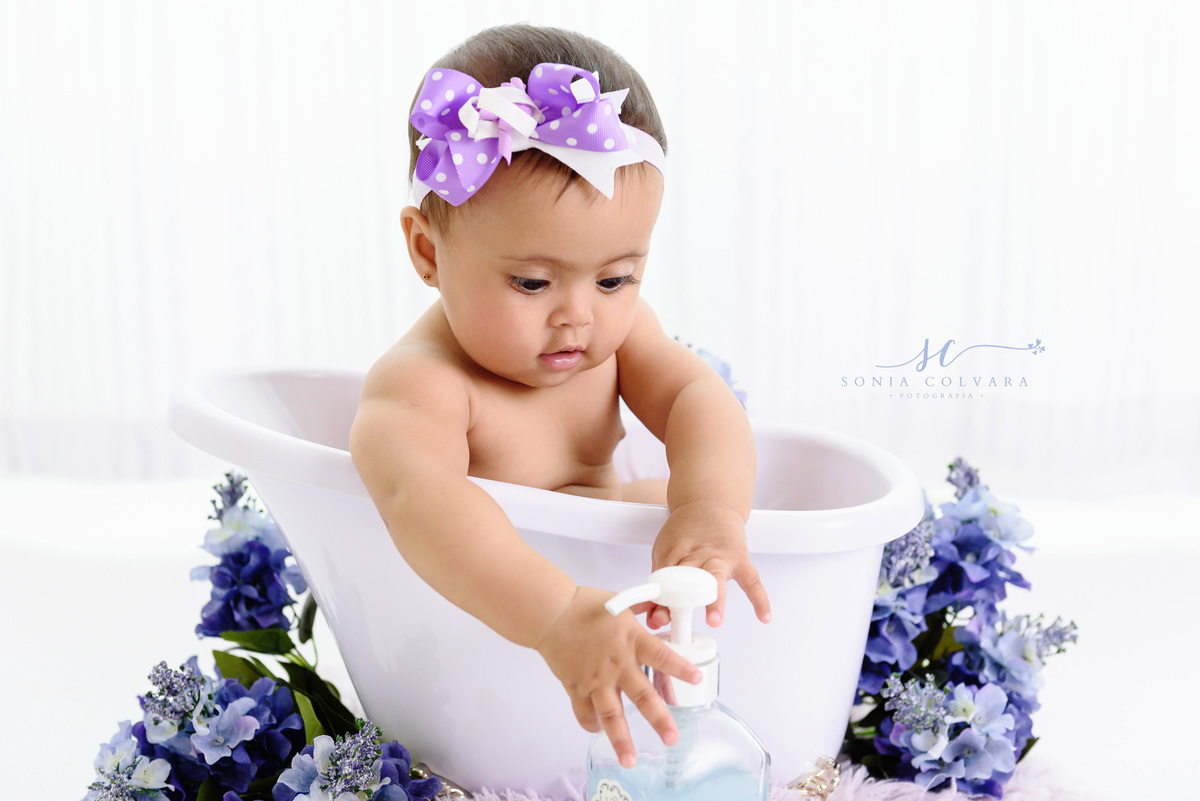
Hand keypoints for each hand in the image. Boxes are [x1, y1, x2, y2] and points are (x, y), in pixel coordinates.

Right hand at [535, 586, 701, 767]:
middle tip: (672, 738)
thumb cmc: (585, 605)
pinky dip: (591, 724)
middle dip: (659, 720)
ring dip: (621, 740)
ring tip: (629, 760)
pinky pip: (584, 712)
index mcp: (632, 640)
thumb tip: (657, 618)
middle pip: (642, 696)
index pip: (662, 656)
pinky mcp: (576, 686)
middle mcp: (617, 664)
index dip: (680, 668)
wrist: (552, 612)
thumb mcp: (621, 605)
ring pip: (611, 714)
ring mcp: (596, 679)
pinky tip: (598, 730)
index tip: (697, 679)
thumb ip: (640, 618)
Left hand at [648, 502, 771, 628]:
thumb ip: (660, 587)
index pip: (664, 580)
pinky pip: (752, 580)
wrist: (708, 503)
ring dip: (715, 599)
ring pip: (717, 577)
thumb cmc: (685, 533)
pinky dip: (760, 598)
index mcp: (674, 554)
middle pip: (688, 577)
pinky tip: (763, 616)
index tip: (658, 619)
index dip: (660, 601)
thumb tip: (656, 619)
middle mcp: (697, 555)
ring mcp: (720, 556)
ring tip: (714, 619)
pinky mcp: (740, 558)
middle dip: (682, 597)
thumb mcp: (665, 553)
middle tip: (677, 616)